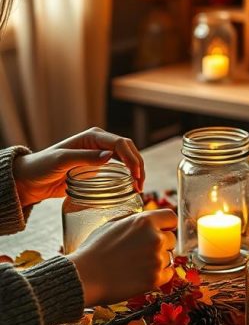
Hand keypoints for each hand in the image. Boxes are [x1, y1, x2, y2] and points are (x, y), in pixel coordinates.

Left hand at [13, 128, 144, 206]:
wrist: (30, 179)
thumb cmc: (42, 166)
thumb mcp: (61, 160)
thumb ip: (85, 158)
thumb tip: (110, 157)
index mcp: (92, 136)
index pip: (120, 144)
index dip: (131, 159)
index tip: (135, 177)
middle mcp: (98, 143)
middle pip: (128, 149)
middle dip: (138, 165)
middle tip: (140, 186)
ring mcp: (99, 155)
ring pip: (126, 158)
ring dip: (136, 171)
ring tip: (139, 188)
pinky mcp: (97, 168)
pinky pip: (119, 169)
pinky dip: (128, 176)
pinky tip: (131, 187)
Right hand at [68, 208, 176, 305]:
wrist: (84, 277)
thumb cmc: (94, 250)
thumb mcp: (111, 224)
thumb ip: (132, 219)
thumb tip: (142, 217)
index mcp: (145, 221)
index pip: (171, 218)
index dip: (165, 225)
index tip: (159, 230)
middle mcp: (155, 238)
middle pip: (171, 239)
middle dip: (160, 244)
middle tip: (141, 252)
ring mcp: (156, 259)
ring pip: (168, 257)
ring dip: (157, 260)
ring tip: (136, 264)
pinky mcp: (155, 279)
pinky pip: (167, 274)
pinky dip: (158, 275)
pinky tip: (141, 274)